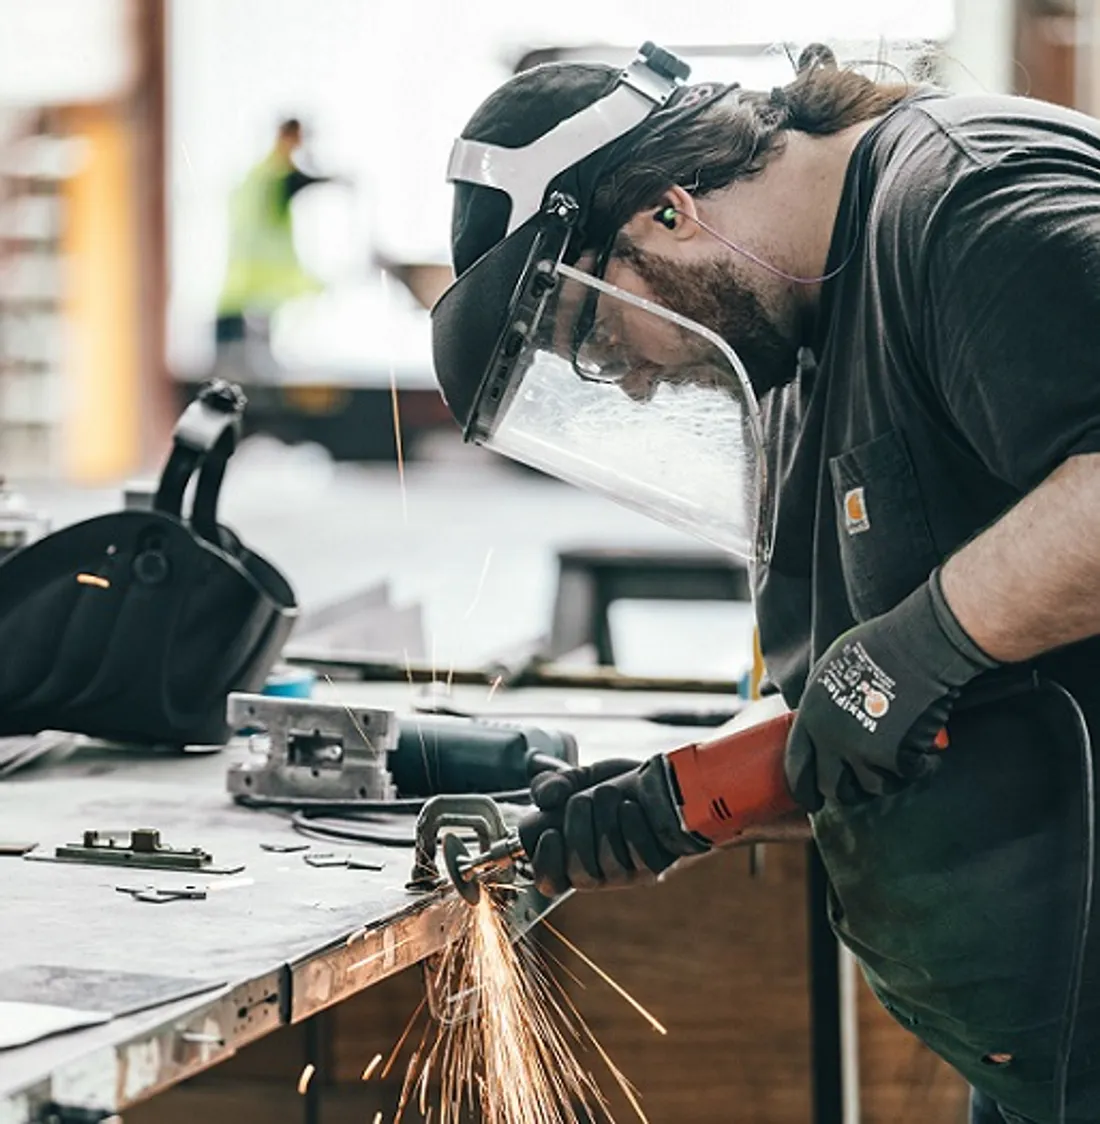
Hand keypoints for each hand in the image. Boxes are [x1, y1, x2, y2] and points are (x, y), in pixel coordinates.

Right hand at [518, 757, 707, 895]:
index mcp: (567, 857)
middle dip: (577, 832)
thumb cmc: (612, 785)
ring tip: (609, 793)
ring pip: (610, 865)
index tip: (550, 832)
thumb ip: (551, 785)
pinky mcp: (654, 865)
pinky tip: (630, 806)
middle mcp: (596, 873)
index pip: (549, 883)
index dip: (546, 864)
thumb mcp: (577, 779)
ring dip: (606, 823)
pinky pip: (639, 856)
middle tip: (582, 799)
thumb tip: (545, 798)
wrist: (658, 780)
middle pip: (580, 874)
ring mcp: (626, 874)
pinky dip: (632, 827)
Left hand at [785, 568, 997, 811]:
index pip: (796, 764)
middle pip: (832, 787)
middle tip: (863, 789)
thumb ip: (822, 703)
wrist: (916, 647)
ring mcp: (861, 749)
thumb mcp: (830, 670)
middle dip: (849, 792)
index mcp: (811, 714)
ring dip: (889, 779)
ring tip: (900, 762)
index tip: (813, 799)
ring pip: (873, 787)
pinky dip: (920, 768)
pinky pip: (908, 776)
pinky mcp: (894, 756)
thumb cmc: (878, 647)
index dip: (804, 787)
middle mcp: (830, 737)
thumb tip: (821, 723)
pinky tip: (926, 754)